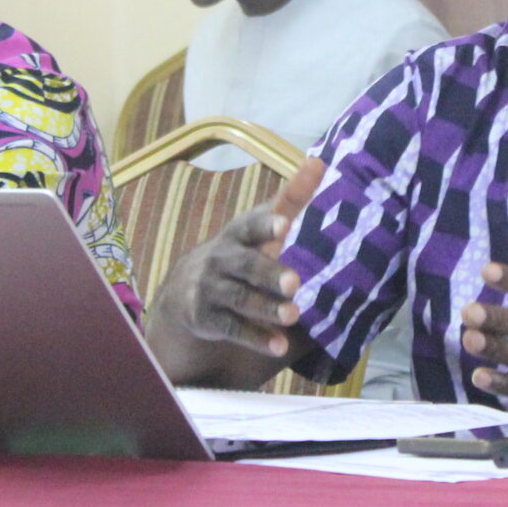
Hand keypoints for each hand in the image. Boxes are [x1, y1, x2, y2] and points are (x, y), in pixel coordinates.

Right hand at [173, 158, 325, 358]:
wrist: (188, 290)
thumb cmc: (241, 250)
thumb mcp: (261, 224)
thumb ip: (291, 198)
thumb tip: (319, 161)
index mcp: (239, 234)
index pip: (251, 226)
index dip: (266, 224)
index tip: (284, 224)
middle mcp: (222, 259)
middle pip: (246, 266)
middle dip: (269, 273)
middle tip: (294, 282)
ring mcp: (212, 289)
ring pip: (239, 299)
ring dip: (266, 309)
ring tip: (293, 316)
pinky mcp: (208, 318)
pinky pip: (232, 328)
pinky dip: (256, 339)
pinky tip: (279, 346)